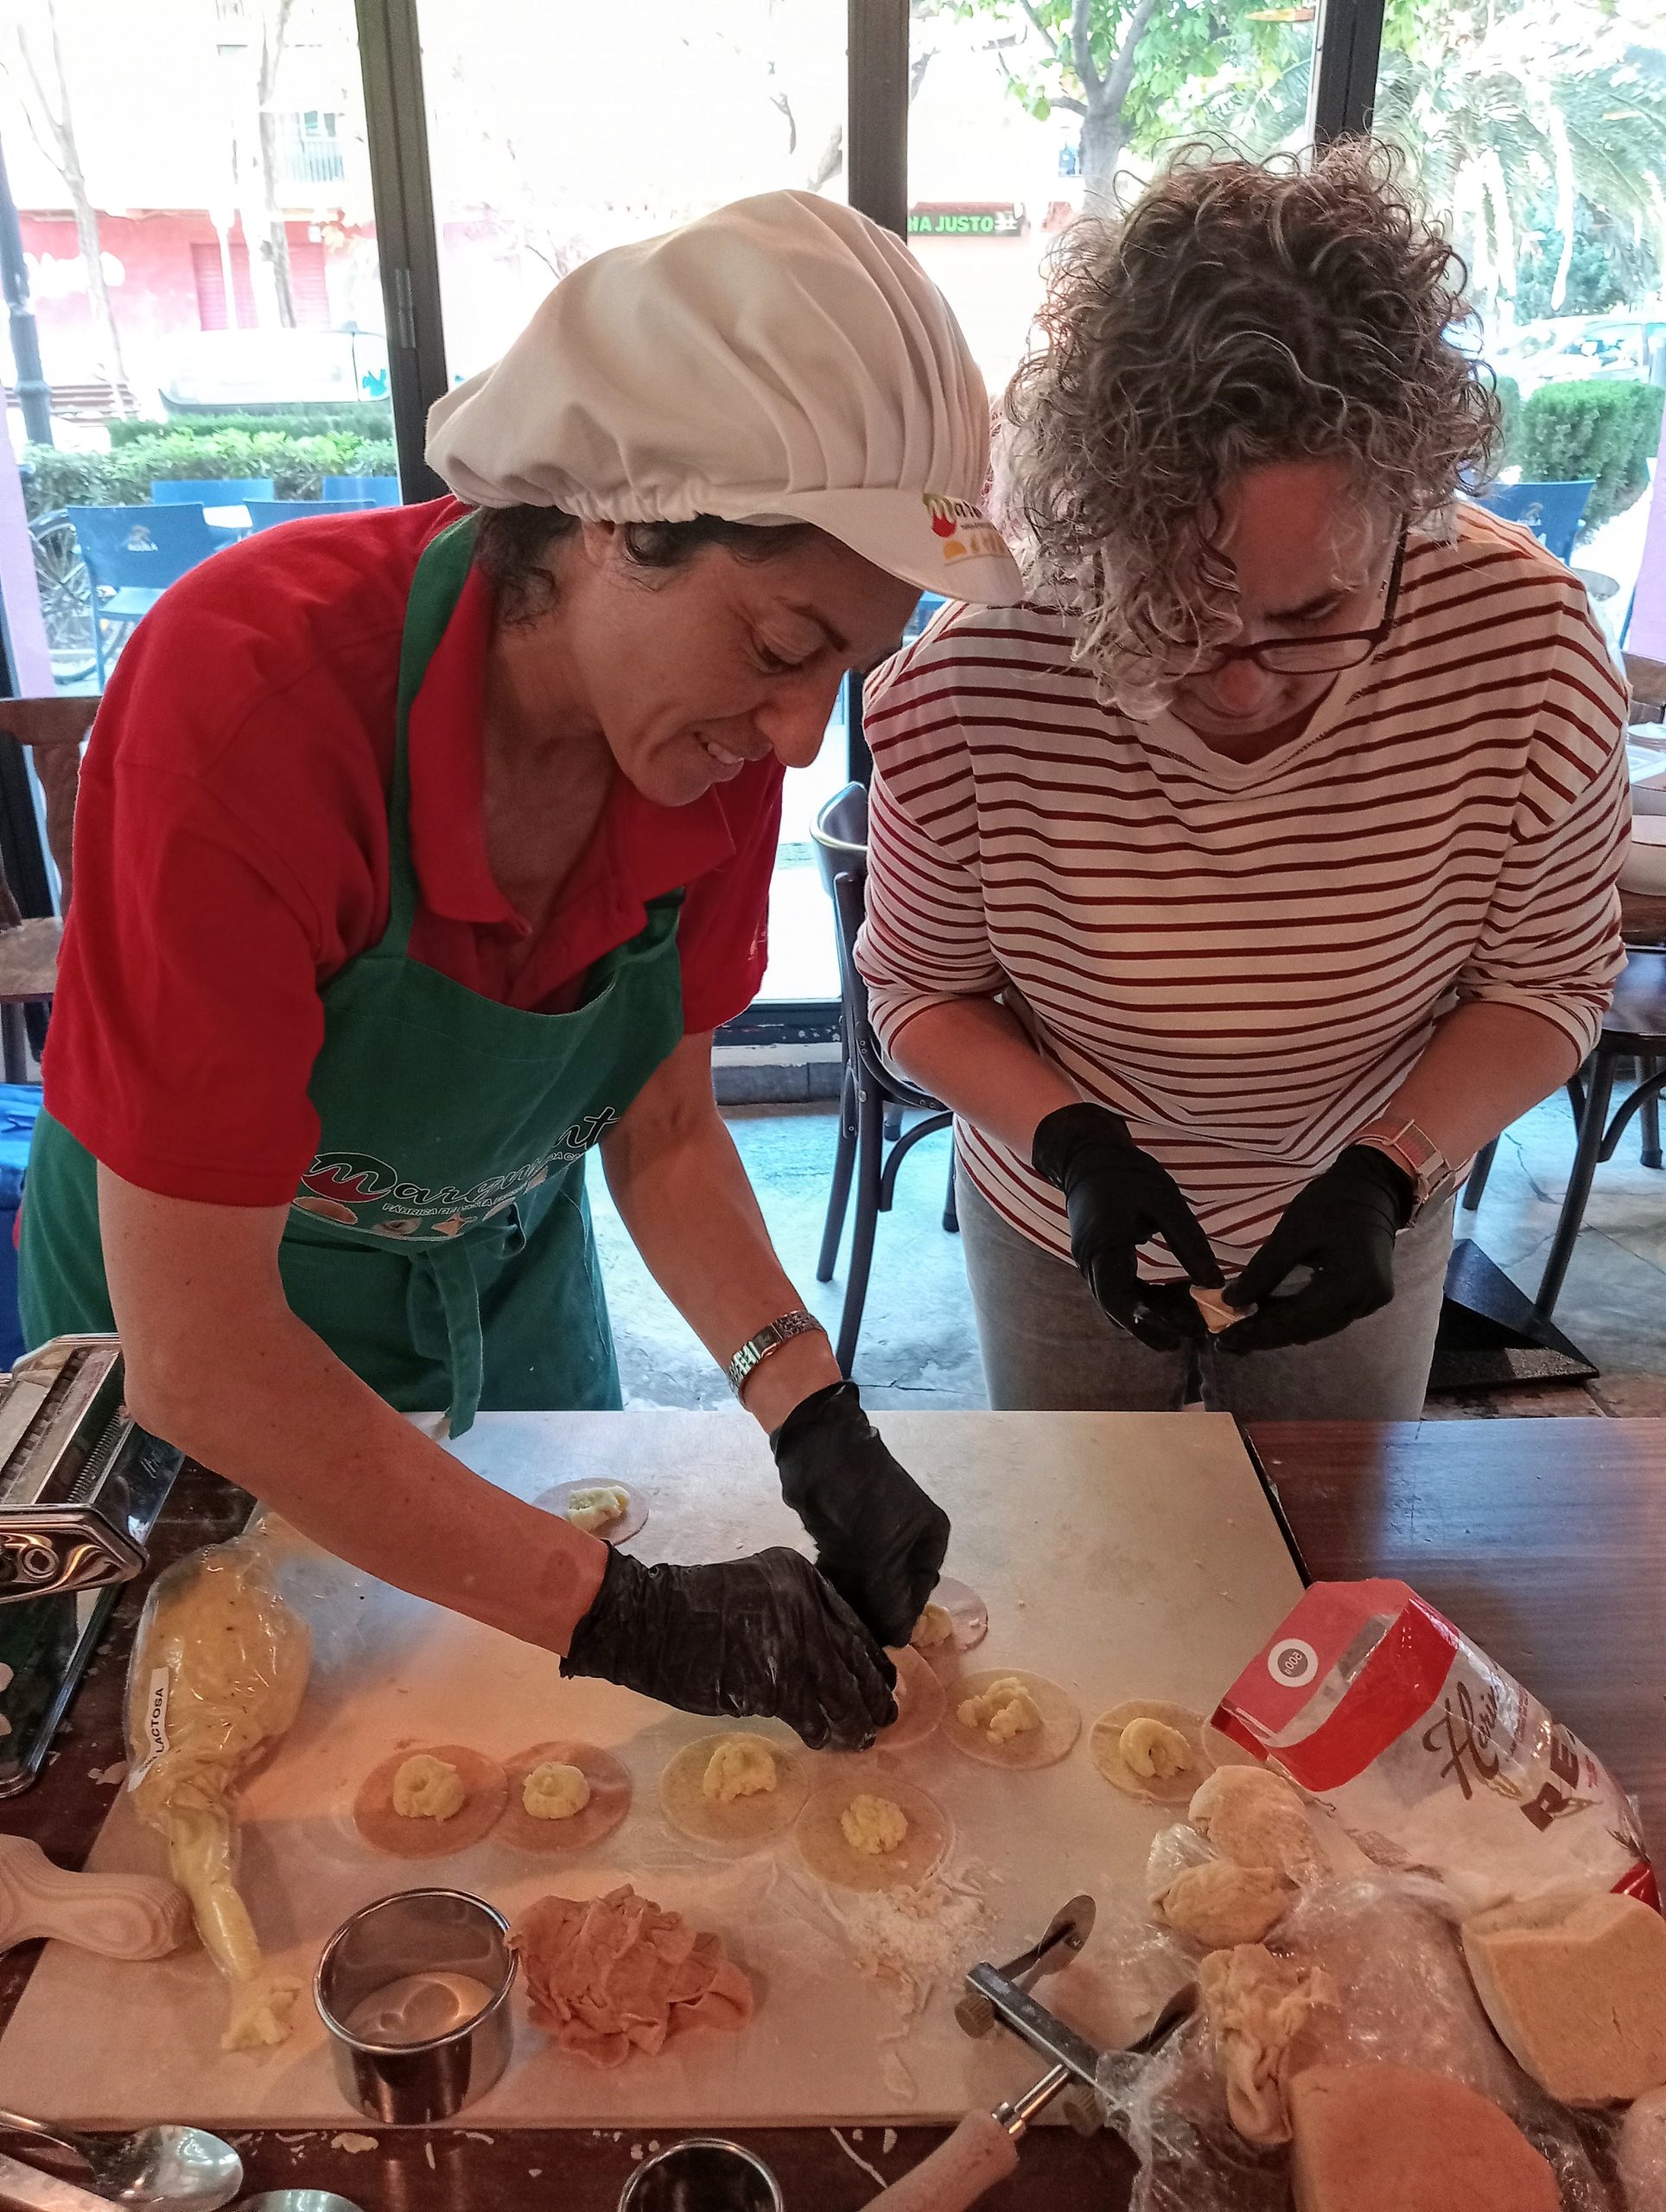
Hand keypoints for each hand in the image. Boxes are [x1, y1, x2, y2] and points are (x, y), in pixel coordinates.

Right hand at [562, 1544, 896, 1750]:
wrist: (649, 1620)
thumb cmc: (692, 1608)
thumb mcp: (757, 1590)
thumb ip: (794, 1615)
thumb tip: (826, 1659)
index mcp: (803, 1578)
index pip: (853, 1625)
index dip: (870, 1659)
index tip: (882, 1680)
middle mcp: (807, 1606)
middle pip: (854, 1658)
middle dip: (873, 1693)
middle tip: (883, 1717)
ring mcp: (795, 1644)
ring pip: (841, 1692)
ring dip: (855, 1720)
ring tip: (862, 1739)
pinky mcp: (777, 1683)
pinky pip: (813, 1715)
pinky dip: (824, 1732)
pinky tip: (828, 1743)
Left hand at [771, 1381, 949, 1647]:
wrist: (821, 1453)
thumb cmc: (865, 1498)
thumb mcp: (883, 1552)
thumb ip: (890, 1598)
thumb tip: (899, 1641)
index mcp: (929, 1539)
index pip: (920, 1592)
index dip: (901, 1617)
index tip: (879, 1641)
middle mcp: (907, 1541)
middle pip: (892, 1589)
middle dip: (875, 1610)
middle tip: (853, 1636)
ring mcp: (874, 1539)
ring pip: (866, 1582)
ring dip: (852, 1600)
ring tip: (835, 1624)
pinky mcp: (844, 1538)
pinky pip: (844, 1572)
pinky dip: (836, 1586)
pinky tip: (823, 1602)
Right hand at [1032, 1103, 1219, 1350]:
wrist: (1090, 1156)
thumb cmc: (1127, 1174)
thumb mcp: (1165, 1202)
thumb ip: (1188, 1243)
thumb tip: (1215, 1284)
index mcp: (1103, 1248)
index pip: (1117, 1300)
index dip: (1145, 1325)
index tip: (1175, 1340)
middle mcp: (1091, 1263)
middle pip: (1121, 1309)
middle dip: (1157, 1323)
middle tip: (1197, 1330)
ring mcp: (1092, 1264)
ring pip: (1122, 1302)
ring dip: (1154, 1312)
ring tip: (1194, 1314)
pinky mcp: (1100, 1261)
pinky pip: (1122, 1289)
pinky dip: (1148, 1297)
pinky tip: (1177, 1295)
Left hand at [1217, 1145, 1413, 1353]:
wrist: (1372, 1187)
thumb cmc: (1331, 1203)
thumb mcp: (1291, 1233)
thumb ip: (1263, 1271)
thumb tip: (1232, 1302)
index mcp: (1350, 1282)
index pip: (1297, 1320)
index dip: (1259, 1331)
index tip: (1225, 1338)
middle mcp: (1365, 1301)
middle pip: (1308, 1330)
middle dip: (1267, 1335)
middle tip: (1229, 1338)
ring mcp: (1371, 1302)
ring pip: (1318, 1328)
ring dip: (1282, 1329)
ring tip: (1245, 1327)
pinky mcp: (1370, 1297)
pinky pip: (1329, 1317)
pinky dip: (1300, 1318)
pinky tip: (1273, 1313)